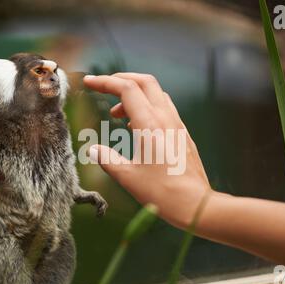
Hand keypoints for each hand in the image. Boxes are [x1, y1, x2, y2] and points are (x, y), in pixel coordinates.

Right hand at [83, 73, 211, 227]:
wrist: (195, 203)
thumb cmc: (161, 192)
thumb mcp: (128, 176)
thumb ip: (107, 159)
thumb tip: (92, 149)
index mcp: (149, 124)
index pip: (126, 89)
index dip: (105, 82)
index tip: (89, 82)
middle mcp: (165, 118)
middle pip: (144, 82)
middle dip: (122, 79)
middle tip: (104, 87)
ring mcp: (177, 125)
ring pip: (156, 94)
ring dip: (135, 95)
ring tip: (117, 114)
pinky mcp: (182, 134)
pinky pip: (164, 108)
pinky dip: (147, 107)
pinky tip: (137, 126)